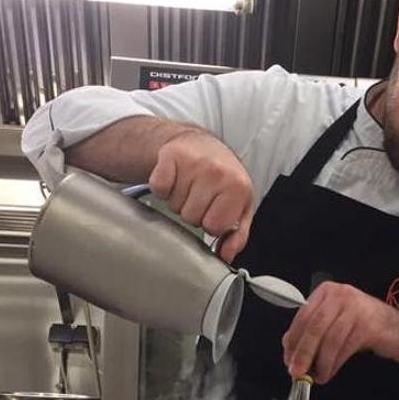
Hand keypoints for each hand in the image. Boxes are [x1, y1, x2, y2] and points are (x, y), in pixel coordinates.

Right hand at [148, 128, 253, 262]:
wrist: (200, 144)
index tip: (214, 209)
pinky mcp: (170, 155)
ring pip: (174, 206)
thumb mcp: (239, 205)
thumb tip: (226, 255)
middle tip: (200, 194)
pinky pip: (158, 188)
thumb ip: (237, 235)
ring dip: (179, 200)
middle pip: (191, 218)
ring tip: (188, 185)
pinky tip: (174, 179)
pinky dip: (162, 188)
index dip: (211, 223)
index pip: (214, 227)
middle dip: (194, 211)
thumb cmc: (222, 176)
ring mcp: (193, 163)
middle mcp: (217, 173)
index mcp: (238, 187)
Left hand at [281, 282, 398, 383]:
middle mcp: (340, 294)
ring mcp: (355, 307)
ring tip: (317, 377)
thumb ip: (312, 332)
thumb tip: (290, 350)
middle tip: (296, 372)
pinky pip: (344, 347)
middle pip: (314, 326)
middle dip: (303, 352)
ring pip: (329, 339)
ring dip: (320, 362)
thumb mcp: (333, 323)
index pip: (302, 316)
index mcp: (326, 292)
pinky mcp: (367, 324)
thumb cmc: (362, 327)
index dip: (293, 341)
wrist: (397, 331)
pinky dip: (334, 363)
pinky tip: (329, 372)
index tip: (288, 359)